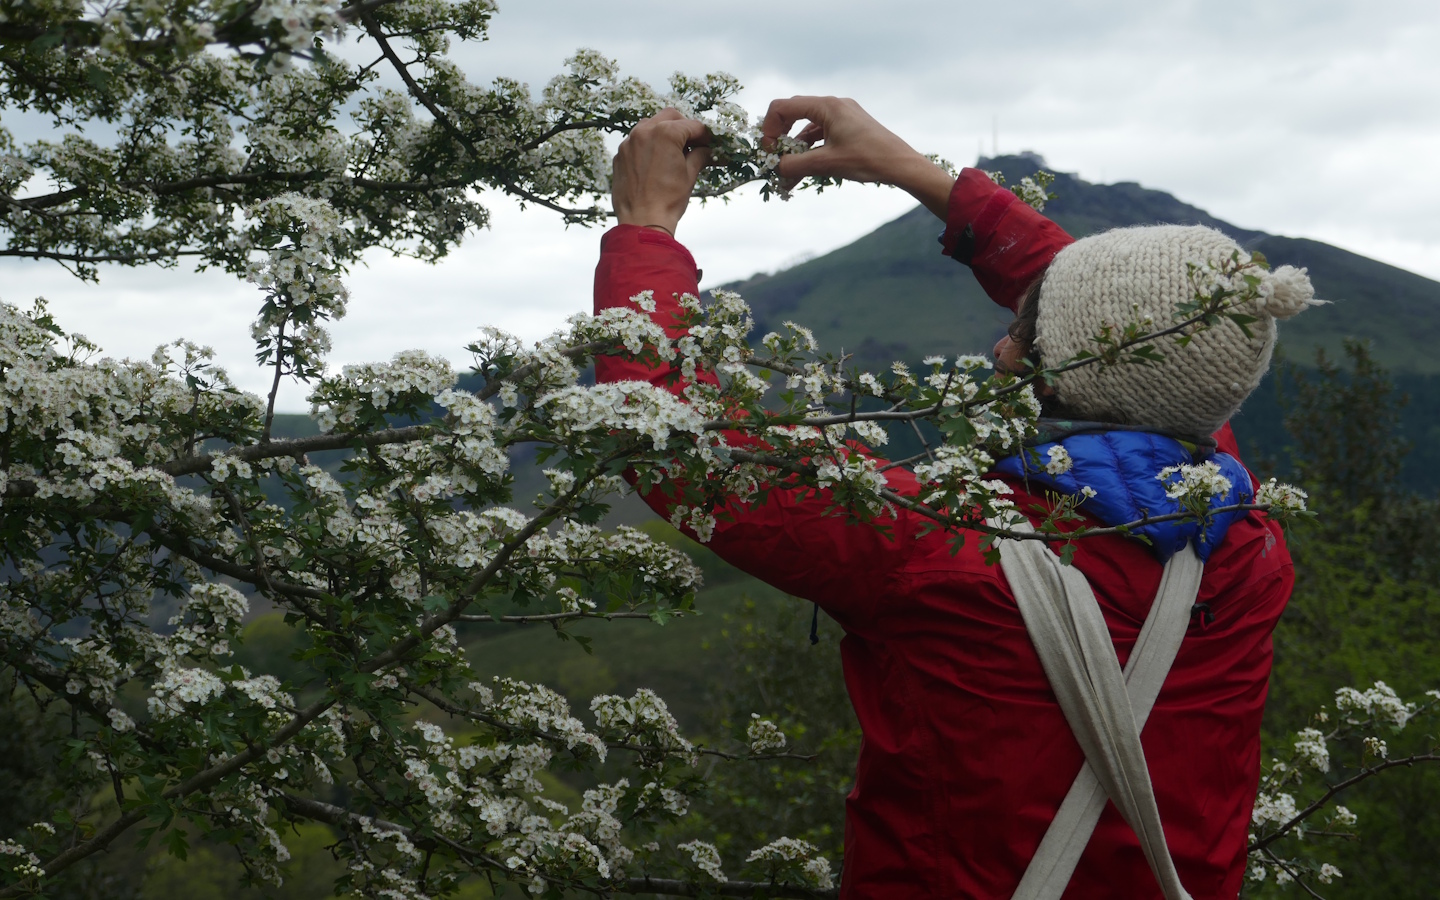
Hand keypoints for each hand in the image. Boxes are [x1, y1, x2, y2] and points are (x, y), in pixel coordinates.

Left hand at [611, 108, 711, 235]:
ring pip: (650, 125)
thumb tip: (708, 151)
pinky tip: (655, 162)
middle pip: (670, 116)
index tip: (710, 143)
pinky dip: (648, 146)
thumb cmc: (668, 200)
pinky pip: (636, 142)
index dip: (705, 135)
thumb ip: (700, 156)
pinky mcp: (620, 155)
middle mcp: (644, 132)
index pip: (692, 126)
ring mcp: (629, 143)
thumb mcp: (690, 175)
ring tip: (673, 152)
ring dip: (664, 132)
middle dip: (684, 127)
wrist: (642, 221)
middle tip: (693, 143)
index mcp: (666, 133)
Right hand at [761, 96, 954, 218]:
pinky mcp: (849, 127)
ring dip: (795, 150)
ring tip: (789, 176)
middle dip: (781, 139)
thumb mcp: (826, 164)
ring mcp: (842, 115)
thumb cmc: (867, 159)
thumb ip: (796, 165)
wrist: (901, 164)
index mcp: (826, 106)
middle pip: (793, 114)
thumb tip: (775, 169)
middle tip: (775, 160)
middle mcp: (833, 105)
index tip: (769, 152)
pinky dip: (810, 151)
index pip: (783, 107)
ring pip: (807, 128)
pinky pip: (821, 135)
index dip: (770, 129)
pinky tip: (805, 171)